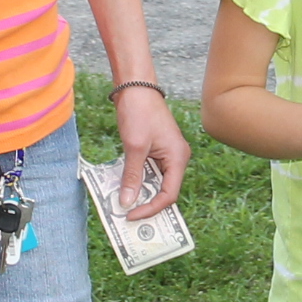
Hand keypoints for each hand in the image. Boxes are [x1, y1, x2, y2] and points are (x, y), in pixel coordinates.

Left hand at [108, 83, 192, 218]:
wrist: (136, 86)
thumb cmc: (139, 112)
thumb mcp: (134, 147)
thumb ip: (132, 176)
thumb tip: (127, 202)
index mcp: (178, 158)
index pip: (169, 194)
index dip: (151, 208)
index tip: (132, 215)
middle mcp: (176, 158)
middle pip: (164, 191)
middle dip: (146, 204)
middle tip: (127, 215)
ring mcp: (166, 154)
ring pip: (155, 182)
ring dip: (140, 192)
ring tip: (123, 204)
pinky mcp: (155, 150)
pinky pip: (148, 171)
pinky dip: (137, 180)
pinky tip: (123, 187)